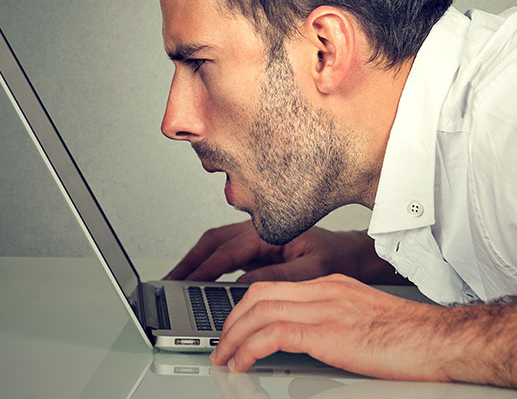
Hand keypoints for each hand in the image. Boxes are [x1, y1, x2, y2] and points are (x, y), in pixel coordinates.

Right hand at [164, 220, 401, 282]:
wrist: (349, 255)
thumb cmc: (335, 258)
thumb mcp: (311, 271)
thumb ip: (277, 276)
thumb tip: (242, 285)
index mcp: (270, 232)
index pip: (228, 250)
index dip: (203, 268)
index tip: (185, 283)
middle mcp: (259, 231)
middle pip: (213, 242)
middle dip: (188, 261)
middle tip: (167, 281)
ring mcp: (256, 239)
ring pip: (216, 246)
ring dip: (194, 262)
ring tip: (175, 281)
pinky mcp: (256, 250)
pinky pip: (224, 255)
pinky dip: (207, 266)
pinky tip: (197, 281)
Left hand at [211, 274, 450, 380]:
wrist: (440, 340)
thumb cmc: (412, 338)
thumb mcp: (365, 320)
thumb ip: (336, 322)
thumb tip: (310, 342)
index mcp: (333, 286)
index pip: (275, 286)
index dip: (245, 306)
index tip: (234, 327)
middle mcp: (326, 290)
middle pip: (260, 293)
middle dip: (232, 320)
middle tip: (221, 345)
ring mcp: (327, 308)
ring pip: (260, 311)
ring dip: (234, 336)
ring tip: (224, 358)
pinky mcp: (329, 332)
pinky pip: (274, 334)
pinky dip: (250, 348)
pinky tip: (243, 363)